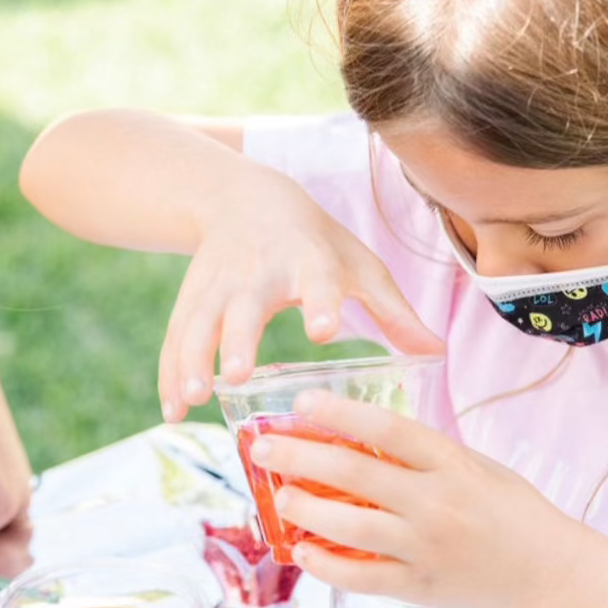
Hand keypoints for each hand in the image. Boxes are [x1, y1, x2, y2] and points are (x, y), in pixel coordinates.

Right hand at [158, 167, 442, 420]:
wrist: (241, 196)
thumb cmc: (315, 242)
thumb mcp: (359, 266)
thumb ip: (394, 313)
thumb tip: (437, 356)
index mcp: (307, 261)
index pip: (316, 281)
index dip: (320, 303)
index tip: (323, 331)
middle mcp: (258, 272)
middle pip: (244, 306)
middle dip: (238, 338)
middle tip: (237, 374)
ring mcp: (218, 284)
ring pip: (199, 323)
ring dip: (192, 360)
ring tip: (192, 399)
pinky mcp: (190, 298)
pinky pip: (175, 337)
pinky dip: (169, 372)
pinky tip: (173, 411)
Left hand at [244, 388, 569, 607]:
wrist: (546, 570)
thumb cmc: (510, 509)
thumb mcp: (474, 465)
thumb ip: (423, 455)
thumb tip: (357, 438)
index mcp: (452, 464)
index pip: (386, 430)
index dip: (339, 413)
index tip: (302, 402)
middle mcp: (436, 503)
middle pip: (355, 475)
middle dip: (301, 457)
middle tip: (262, 449)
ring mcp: (425, 548)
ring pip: (351, 527)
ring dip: (306, 510)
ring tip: (279, 498)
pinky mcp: (419, 587)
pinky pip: (361, 576)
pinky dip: (326, 565)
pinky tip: (303, 551)